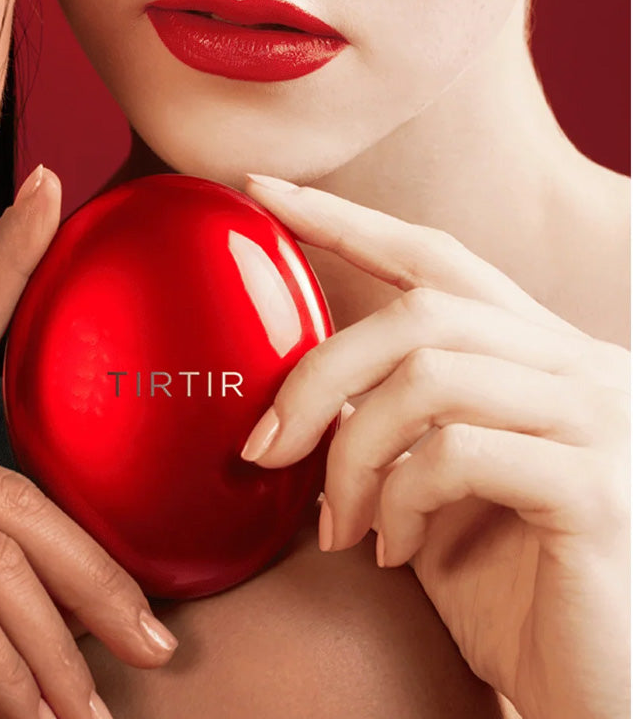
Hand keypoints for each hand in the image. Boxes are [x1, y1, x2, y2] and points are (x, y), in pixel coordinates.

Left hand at [238, 175, 628, 718]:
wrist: (602, 701)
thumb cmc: (516, 597)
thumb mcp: (438, 491)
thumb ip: (392, 424)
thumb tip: (294, 393)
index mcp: (542, 358)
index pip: (435, 258)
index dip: (344, 219)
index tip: (261, 192)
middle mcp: (586, 369)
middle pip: (420, 311)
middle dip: (320, 370)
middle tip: (264, 447)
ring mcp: (604, 423)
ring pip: (429, 373)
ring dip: (352, 451)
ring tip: (339, 523)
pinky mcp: (600, 491)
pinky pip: (455, 453)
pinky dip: (399, 500)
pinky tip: (394, 553)